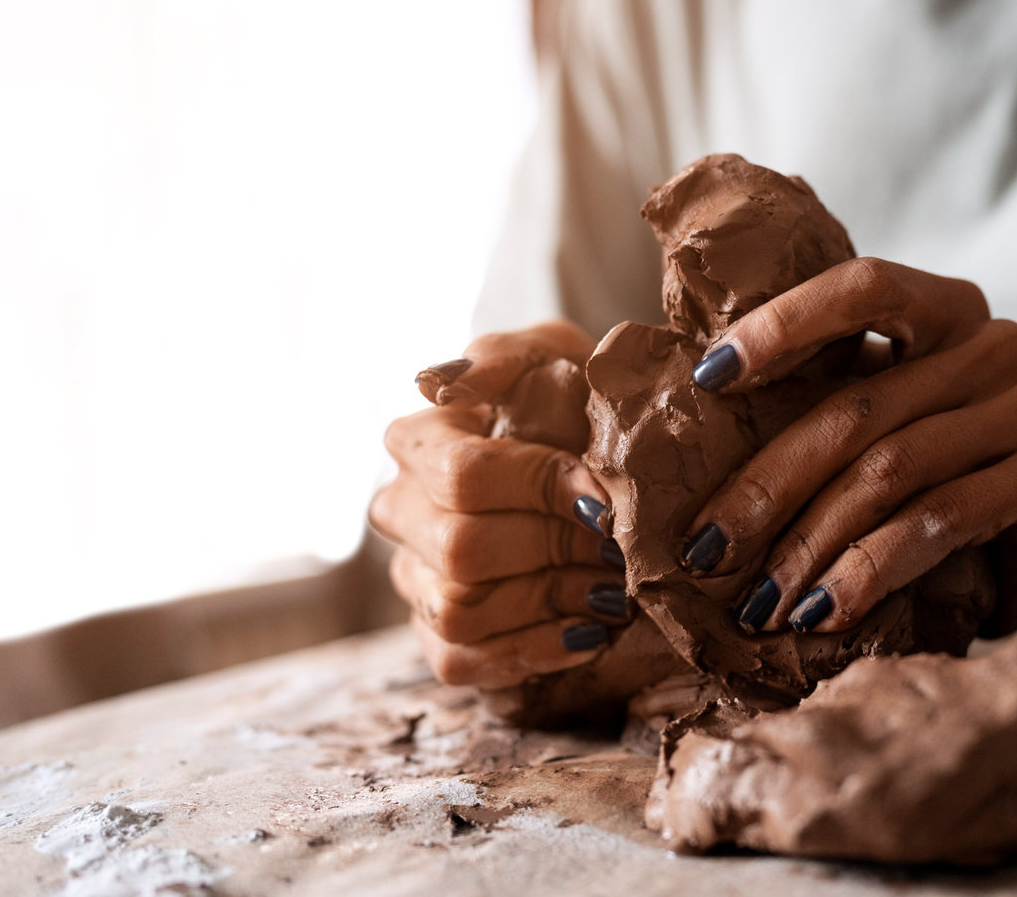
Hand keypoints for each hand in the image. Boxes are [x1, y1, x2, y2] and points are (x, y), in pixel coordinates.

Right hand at [369, 321, 633, 689]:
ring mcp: (414, 576)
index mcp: (420, 440)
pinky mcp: (436, 634)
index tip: (600, 498)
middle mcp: (401, 509)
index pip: (461, 476)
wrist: (597, 459)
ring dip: (549, 603)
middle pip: (460, 548)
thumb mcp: (553, 355)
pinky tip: (590, 632)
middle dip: (552, 550)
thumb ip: (502, 358)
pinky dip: (533, 652)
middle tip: (616, 547)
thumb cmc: (572, 402)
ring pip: (458, 610)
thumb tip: (436, 385)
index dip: (537, 489)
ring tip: (613, 588)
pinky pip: (460, 660)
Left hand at [678, 258, 1016, 636]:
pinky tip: (823, 611)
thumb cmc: (932, 477)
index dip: (784, 324)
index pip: (864, 288)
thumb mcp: (881, 425)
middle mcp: (994, 345)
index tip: (707, 377)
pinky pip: (944, 520)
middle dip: (769, 486)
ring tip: (760, 602)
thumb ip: (818, 406)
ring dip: (812, 545)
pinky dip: (871, 570)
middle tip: (706, 549)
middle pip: (859, 408)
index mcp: (942, 310)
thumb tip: (692, 418)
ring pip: (893, 470)